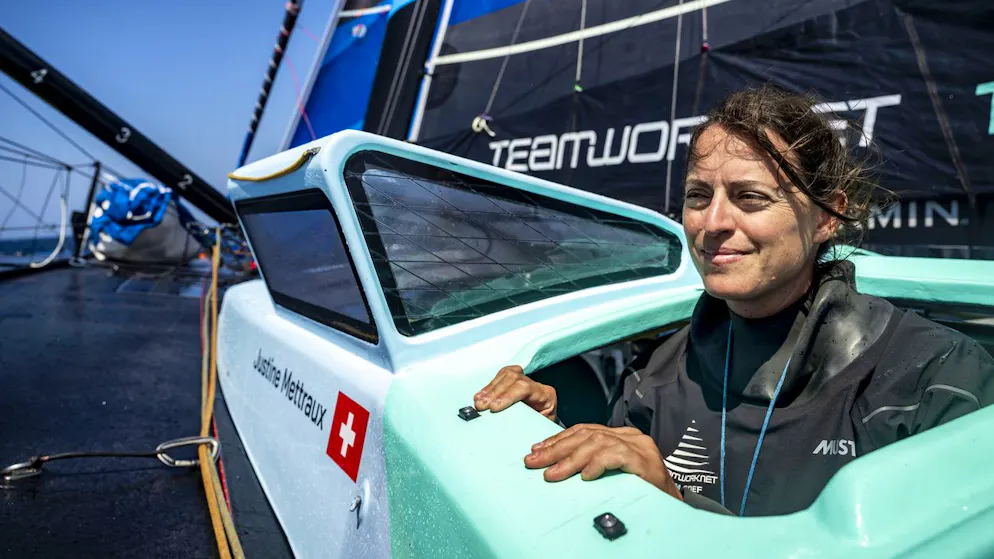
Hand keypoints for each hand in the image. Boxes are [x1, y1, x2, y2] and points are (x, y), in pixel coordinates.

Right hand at [474, 365, 557, 421]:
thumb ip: (526, 425)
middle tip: (481, 405)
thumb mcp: (538, 429)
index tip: (493, 407)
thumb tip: (508, 429)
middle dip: (494, 392)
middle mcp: (536, 385)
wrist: (546, 426)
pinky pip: (501, 376)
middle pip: (513, 378)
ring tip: (478, 401)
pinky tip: (481, 395)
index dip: (507, 395)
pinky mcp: (515, 381)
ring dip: (490, 388)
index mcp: (546, 395)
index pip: (525, 388)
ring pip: (506, 374)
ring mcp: (526, 380)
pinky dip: (489, 386)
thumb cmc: (543, 429)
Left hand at [523, 424, 682, 500]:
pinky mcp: (646, 461)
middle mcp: (630, 436)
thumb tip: (555, 465)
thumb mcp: (612, 473)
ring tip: (552, 474)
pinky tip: (585, 476)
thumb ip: (592, 462)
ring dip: (570, 460)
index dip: (557, 439)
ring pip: (597, 444)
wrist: (674, 507)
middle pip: (586, 435)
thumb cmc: (640, 492)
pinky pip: (617, 455)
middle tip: (533, 462)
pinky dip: (598, 464)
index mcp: (621, 436)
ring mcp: (639, 446)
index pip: (584, 430)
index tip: (536, 450)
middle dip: (556, 448)